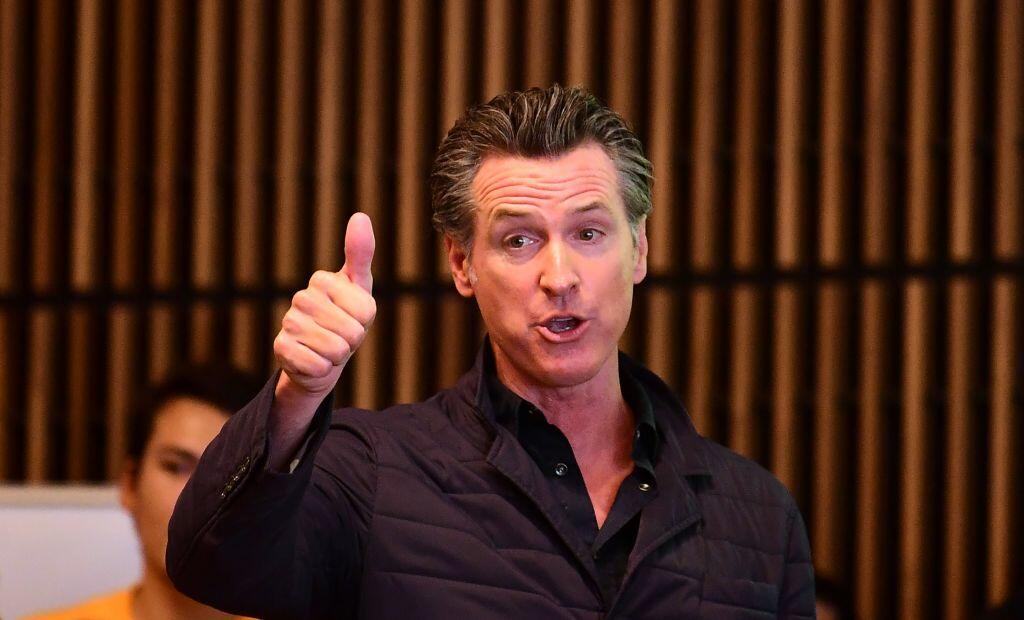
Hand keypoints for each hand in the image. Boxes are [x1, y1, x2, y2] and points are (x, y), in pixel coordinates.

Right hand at [273, 212, 375, 400]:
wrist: (322, 355)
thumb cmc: (345, 317)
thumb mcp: (359, 287)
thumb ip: (360, 253)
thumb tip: (360, 216)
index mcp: (322, 280)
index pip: (365, 310)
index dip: (365, 321)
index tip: (353, 317)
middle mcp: (301, 297)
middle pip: (351, 331)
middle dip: (352, 341)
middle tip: (341, 336)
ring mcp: (288, 322)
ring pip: (335, 350)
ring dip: (338, 356)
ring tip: (329, 348)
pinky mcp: (281, 348)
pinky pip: (317, 366)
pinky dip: (322, 369)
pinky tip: (313, 360)